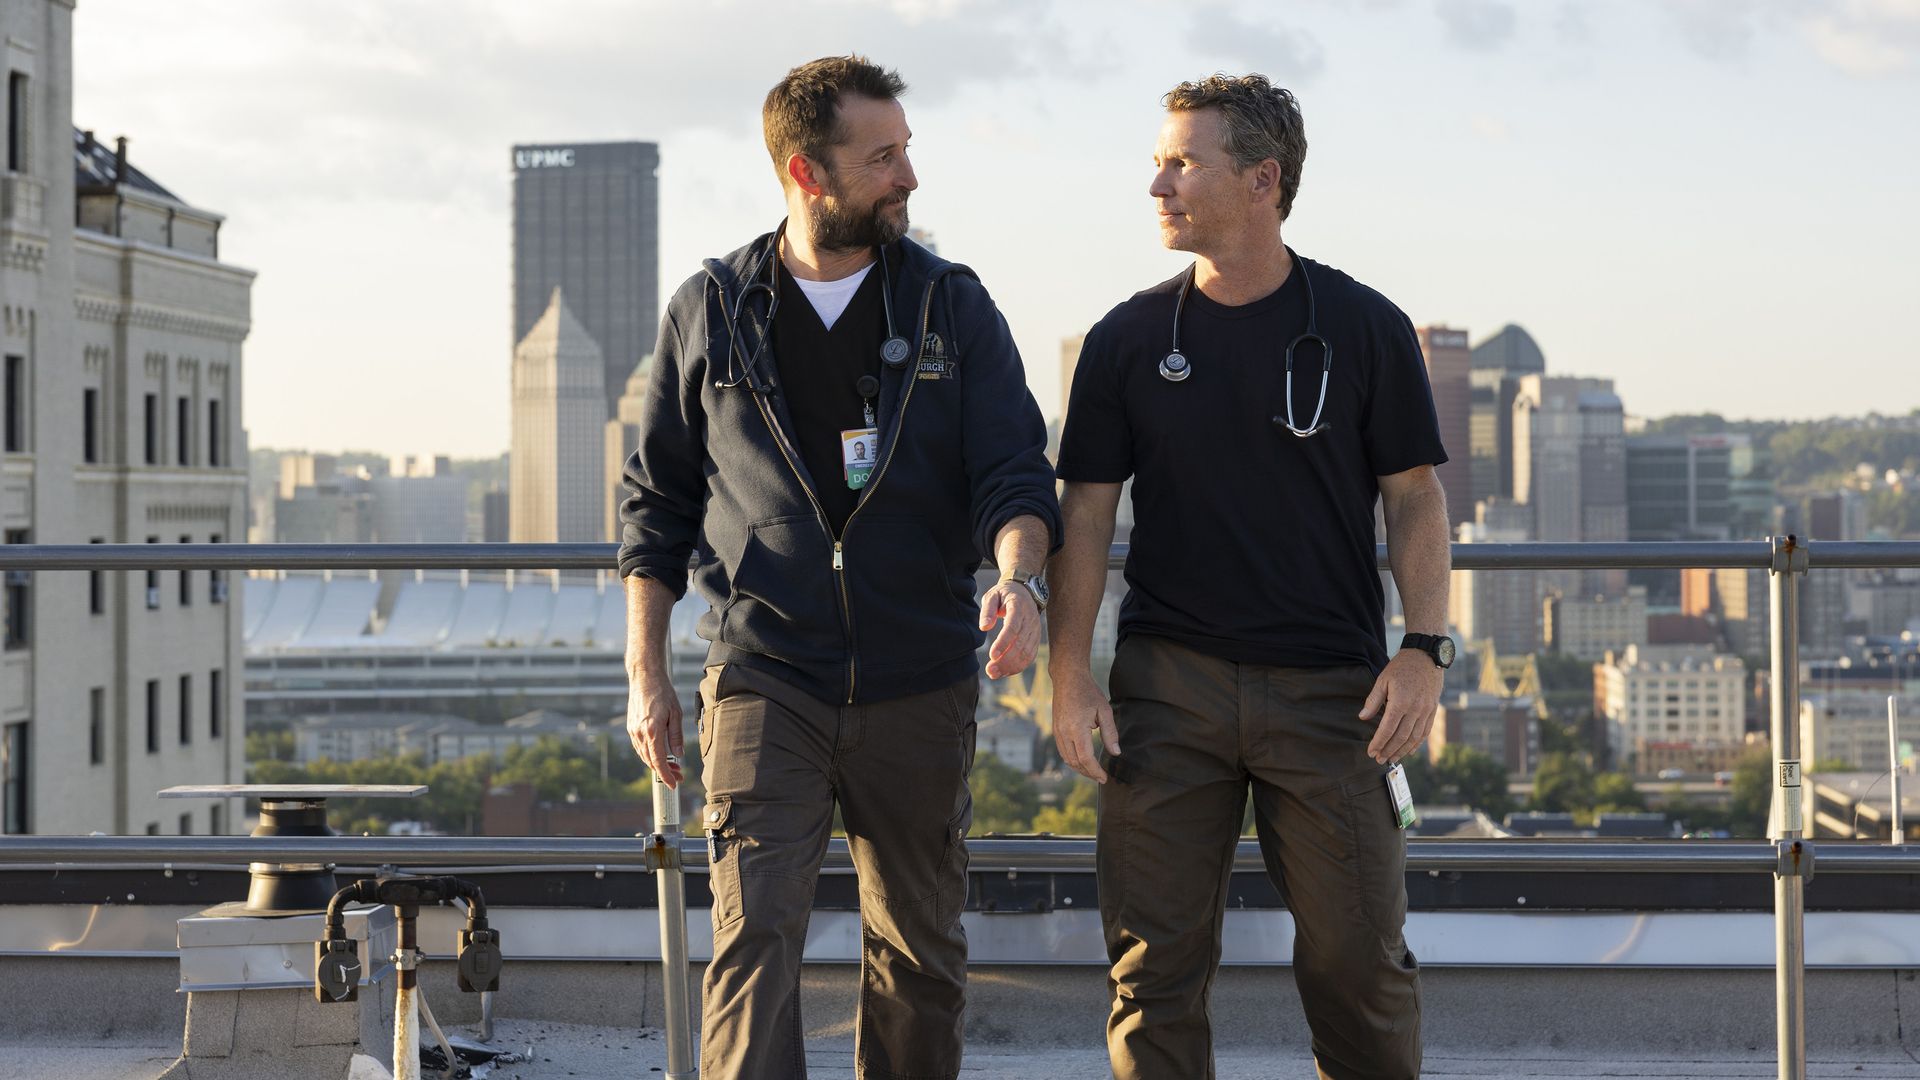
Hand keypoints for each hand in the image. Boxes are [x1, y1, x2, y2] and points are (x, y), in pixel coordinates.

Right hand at [626, 669, 683, 788]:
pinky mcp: (631, 727)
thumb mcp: (676, 713)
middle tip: (679, 775)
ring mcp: (633, 731)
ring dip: (657, 763)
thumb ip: (676, 736)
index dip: (666, 775)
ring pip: (644, 756)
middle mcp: (640, 734)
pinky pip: (640, 747)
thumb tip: (678, 755)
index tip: (674, 784)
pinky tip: (660, 753)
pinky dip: (650, 754)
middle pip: (651, 761)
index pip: (659, 761)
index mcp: (652, 731)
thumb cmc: (663, 693)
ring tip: (673, 766)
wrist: (644, 678)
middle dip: (665, 771)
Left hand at [979, 581, 1040, 679]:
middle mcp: (1030, 620)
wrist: (1024, 591)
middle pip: (1020, 644)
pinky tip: (1005, 672)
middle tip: (990, 670)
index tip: (992, 655)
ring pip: (1026, 652)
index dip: (1003, 642)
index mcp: (1019, 607)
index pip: (1013, 627)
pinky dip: (1018, 666)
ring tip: (994, 673)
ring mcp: (1035, 631)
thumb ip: (987, 610)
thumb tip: (984, 627)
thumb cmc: (1004, 594)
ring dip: (1011, 666)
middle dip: (1005, 660)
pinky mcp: (1035, 639)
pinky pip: (1030, 656)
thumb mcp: (992, 595)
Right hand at [1051, 668, 1120, 782]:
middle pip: (1075, 762)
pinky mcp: (1055, 730)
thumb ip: (1110, 733)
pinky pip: (1063, 751)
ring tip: (1093, 772)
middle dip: (1088, 773)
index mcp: (1077, 728)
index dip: (1095, 771)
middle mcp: (1064, 733)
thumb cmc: (1089, 692)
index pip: (1085, 758)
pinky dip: (1073, 760)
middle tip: (1101, 778)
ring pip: (1067, 759)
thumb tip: (1115, 753)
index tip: (1104, 777)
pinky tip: (1083, 761)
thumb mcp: (1105, 711)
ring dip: (1080, 769)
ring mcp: (1057, 732)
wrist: (1068, 679)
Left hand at [1359, 650, 1443, 763]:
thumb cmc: (1401, 667)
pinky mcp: (1433, 710)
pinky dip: (1417, 743)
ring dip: (1402, 750)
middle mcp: (1415, 708)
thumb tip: (1362, 718)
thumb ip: (1373, 701)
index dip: (1379, 742)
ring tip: (1391, 758)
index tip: (1371, 751)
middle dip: (1389, 750)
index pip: (1388, 728)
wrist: (1426, 656)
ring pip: (1414, 737)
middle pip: (1401, 736)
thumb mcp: (1383, 680)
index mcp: (1400, 701)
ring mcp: (1426, 710)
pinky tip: (1408, 751)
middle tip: (1379, 759)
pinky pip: (1425, 731)